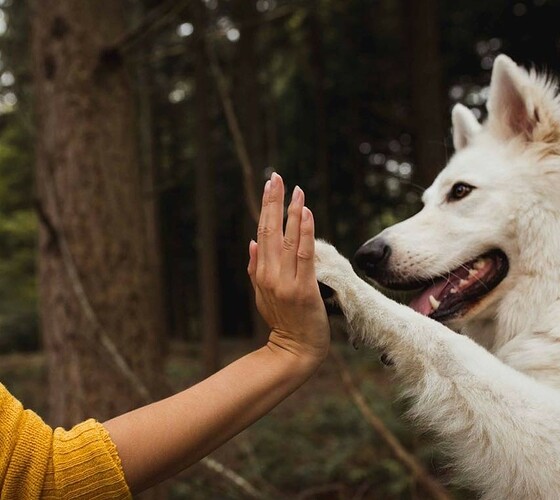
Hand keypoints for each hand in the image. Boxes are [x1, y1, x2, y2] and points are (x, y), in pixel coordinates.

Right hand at [248, 172, 330, 367]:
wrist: (294, 350)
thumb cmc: (283, 322)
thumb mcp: (262, 295)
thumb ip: (256, 268)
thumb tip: (252, 242)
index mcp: (261, 272)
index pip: (263, 232)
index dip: (266, 207)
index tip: (270, 185)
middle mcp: (270, 274)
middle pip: (270, 231)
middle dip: (273, 202)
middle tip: (276, 177)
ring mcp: (285, 281)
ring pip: (288, 240)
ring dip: (292, 212)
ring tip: (296, 189)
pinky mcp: (303, 289)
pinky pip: (304, 255)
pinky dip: (304, 233)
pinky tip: (306, 214)